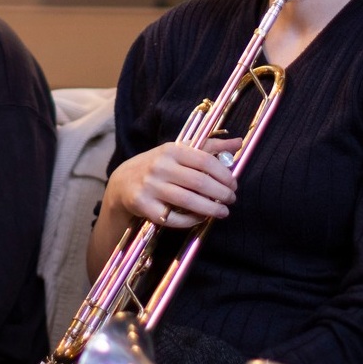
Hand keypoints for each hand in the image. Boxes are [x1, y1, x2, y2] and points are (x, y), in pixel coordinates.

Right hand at [104, 138, 239, 231]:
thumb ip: (210, 146)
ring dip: (210, 209)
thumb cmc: (159, 165)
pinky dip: (191, 220)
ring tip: (223, 212)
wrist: (123, 182)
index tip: (234, 184)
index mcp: (172, 150)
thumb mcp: (180, 151)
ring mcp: (151, 187)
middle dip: (221, 193)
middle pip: (199, 182)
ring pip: (187, 201)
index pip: (205, 160)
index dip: (224, 174)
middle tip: (232, 199)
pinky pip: (173, 217)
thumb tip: (239, 142)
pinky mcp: (144, 206)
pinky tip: (201, 218)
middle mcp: (160, 167)